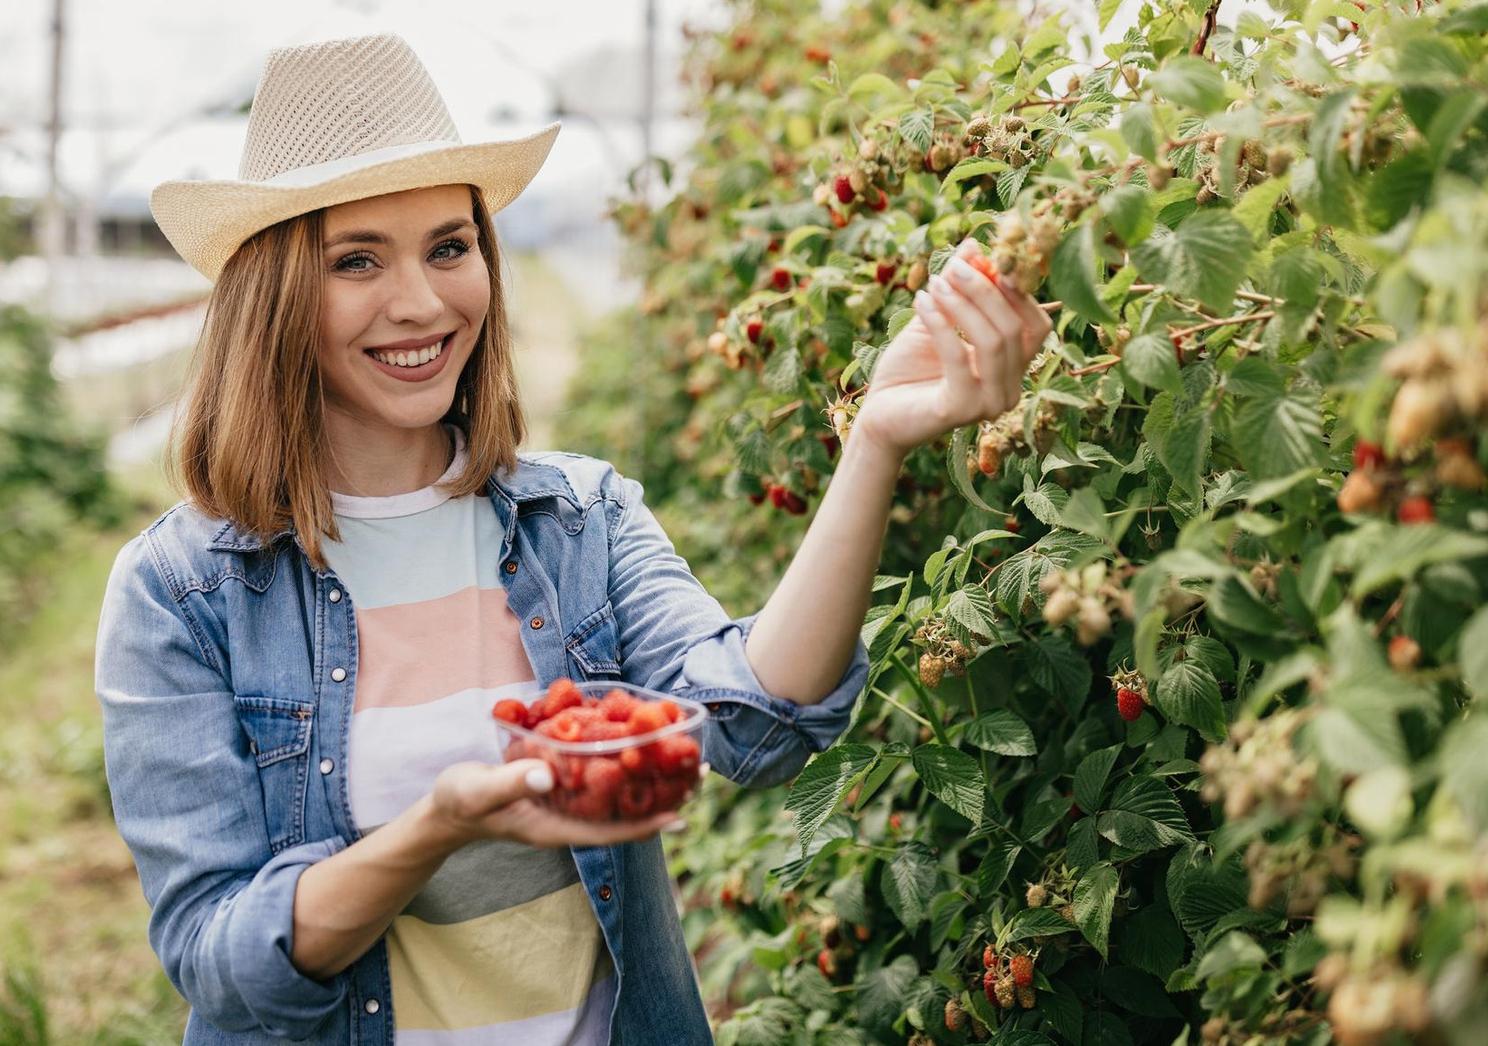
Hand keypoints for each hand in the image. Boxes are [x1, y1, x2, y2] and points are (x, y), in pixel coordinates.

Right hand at [425, 757, 707, 849]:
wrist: (447, 806)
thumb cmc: (460, 801)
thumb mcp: (478, 790)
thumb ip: (510, 781)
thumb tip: (548, 774)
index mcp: (555, 827)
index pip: (612, 830)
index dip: (648, 823)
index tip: (683, 812)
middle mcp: (569, 820)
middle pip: (626, 814)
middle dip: (664, 796)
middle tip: (700, 772)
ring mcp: (567, 807)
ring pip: (620, 797)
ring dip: (652, 779)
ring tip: (686, 758)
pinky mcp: (563, 789)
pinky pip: (603, 781)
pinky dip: (626, 765)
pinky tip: (641, 744)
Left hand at [851, 238, 1052, 460]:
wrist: (879, 414)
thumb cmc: (909, 369)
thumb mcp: (937, 319)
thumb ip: (957, 287)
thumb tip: (973, 243)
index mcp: (1013, 369)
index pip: (1036, 325)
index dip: (1017, 290)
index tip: (985, 260)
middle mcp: (1009, 390)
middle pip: (1015, 329)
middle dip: (985, 291)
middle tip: (954, 267)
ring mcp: (989, 404)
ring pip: (993, 342)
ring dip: (963, 304)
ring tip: (934, 283)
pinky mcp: (961, 411)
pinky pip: (958, 356)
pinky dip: (940, 323)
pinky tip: (920, 301)